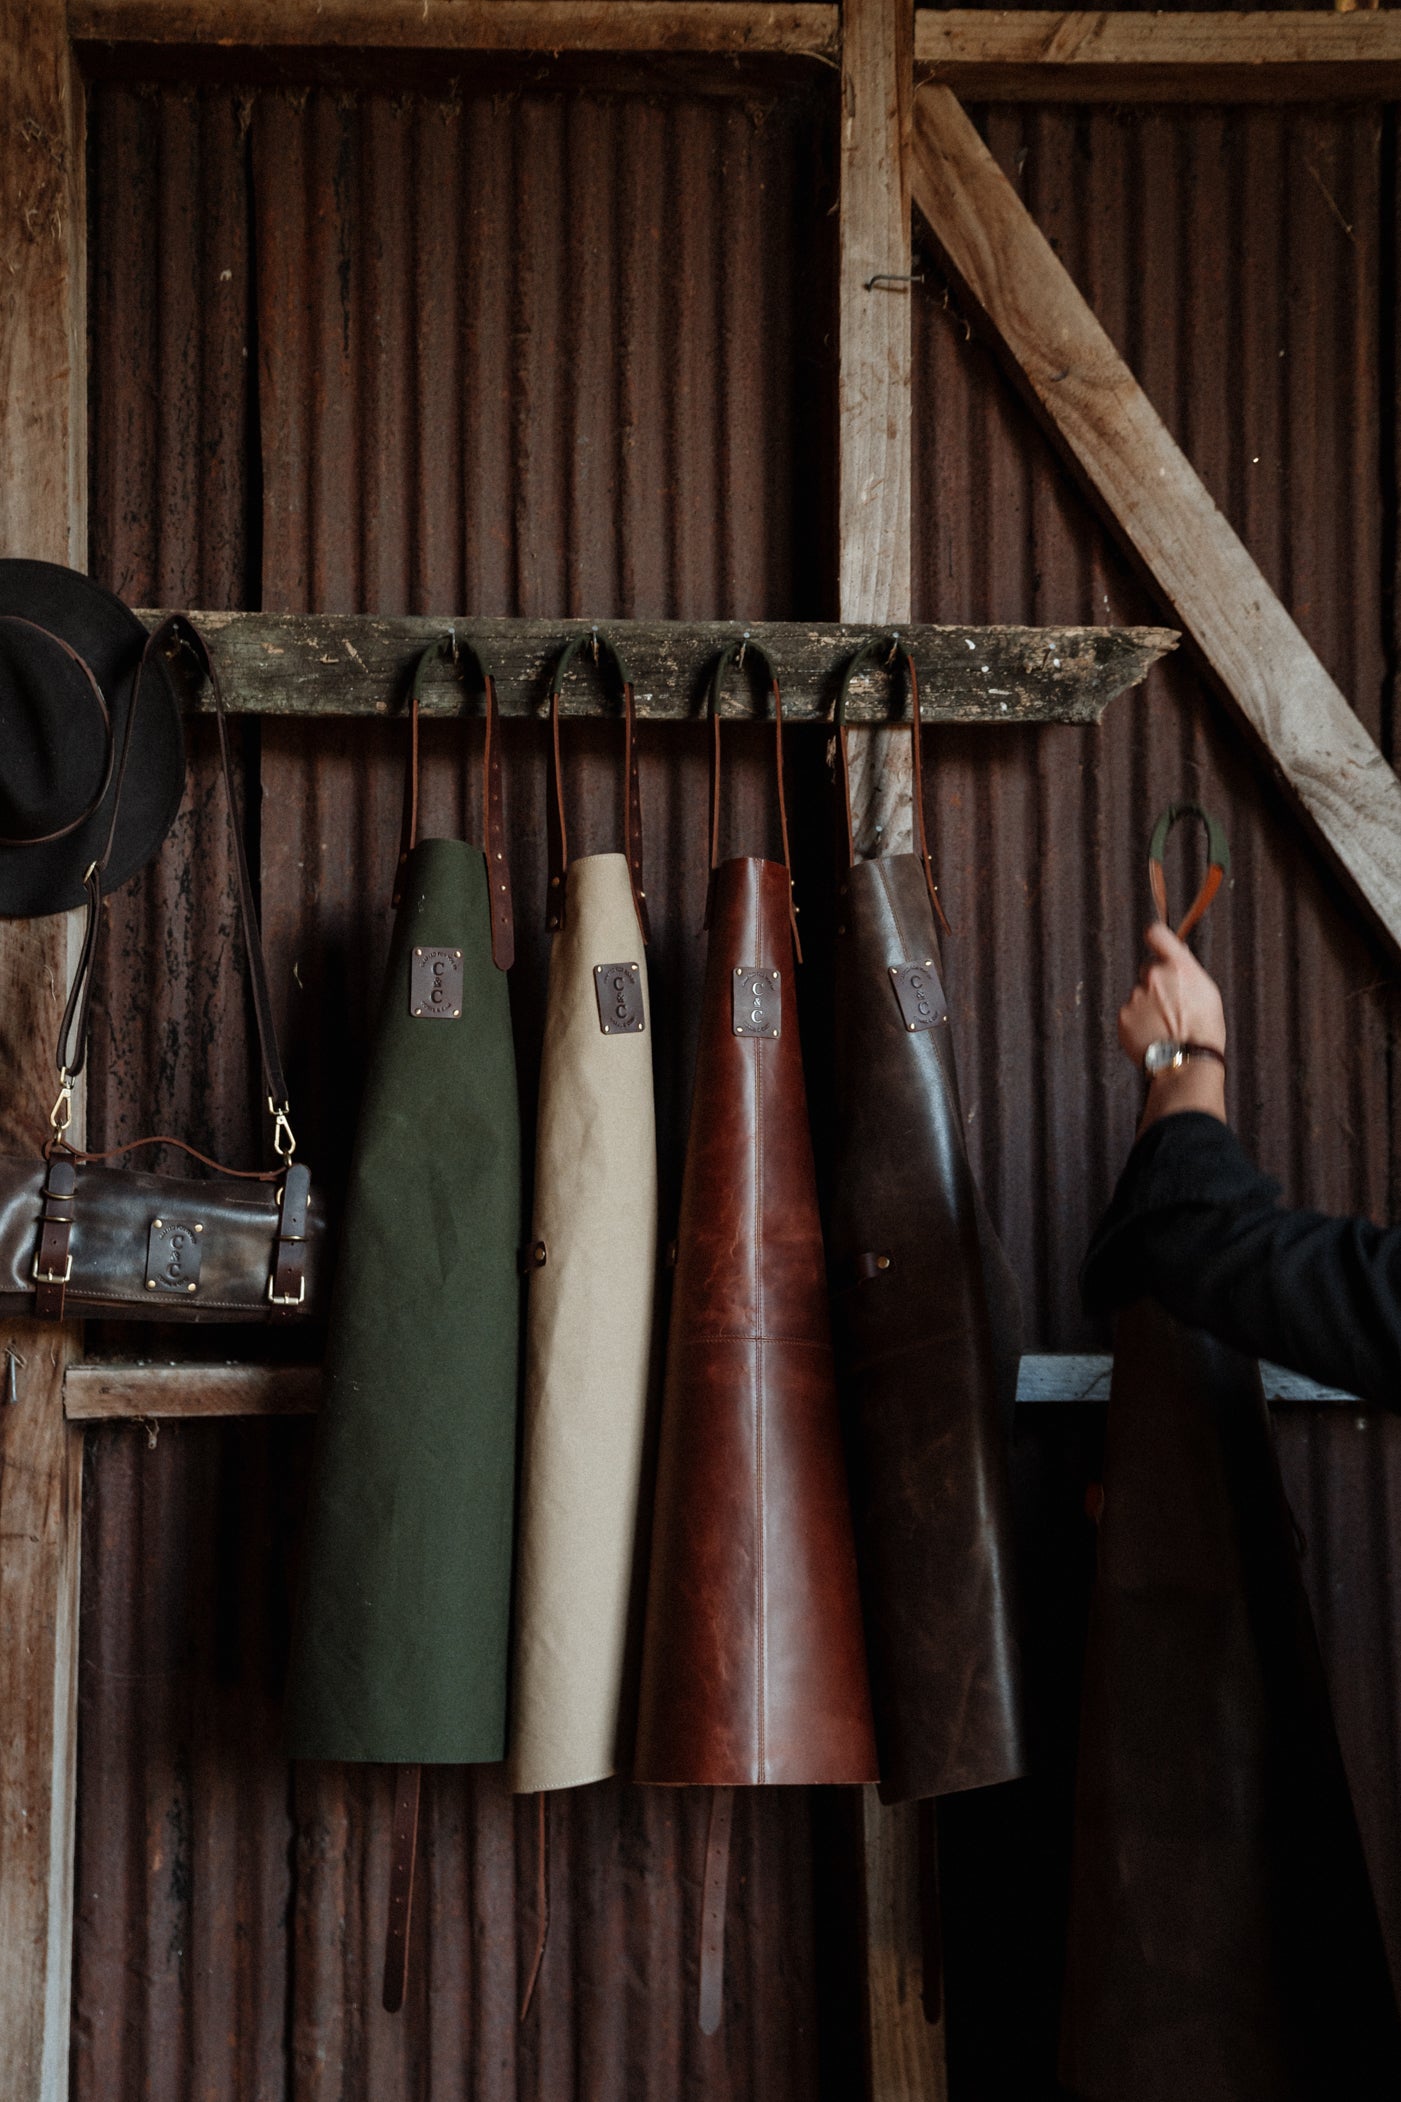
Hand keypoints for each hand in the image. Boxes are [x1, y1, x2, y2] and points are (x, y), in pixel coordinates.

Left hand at [1118, 921, 1225, 1065]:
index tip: (1156, 943)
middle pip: (1148, 970)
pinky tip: (1154, 1035)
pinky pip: (1130, 1014)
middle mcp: (1154, 976)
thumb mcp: (1207, 992)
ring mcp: (1136, 996)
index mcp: (1178, 966)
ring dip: (1148, 1006)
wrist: (1186, 1061)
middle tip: (1170, 1005)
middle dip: (1156, 982)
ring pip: (1140, 995)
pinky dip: (1139, 1023)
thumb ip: (1187, 970)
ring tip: (1165, 1027)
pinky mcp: (1124, 1016)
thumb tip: (1176, 954)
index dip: (1156, 938)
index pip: (1157, 934)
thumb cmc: (1203, 1028)